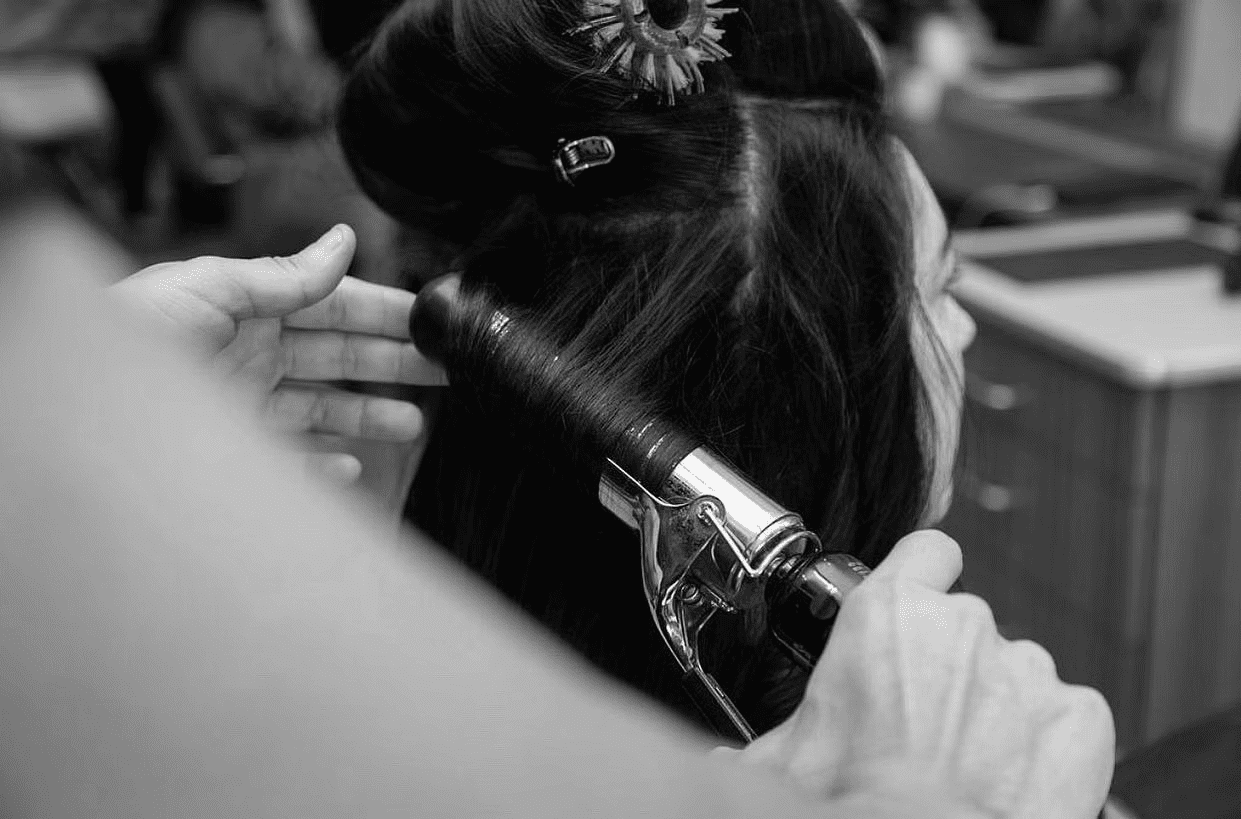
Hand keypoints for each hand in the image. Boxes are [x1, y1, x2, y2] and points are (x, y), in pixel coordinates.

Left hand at [110, 225, 445, 481]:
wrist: (70, 410)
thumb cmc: (126, 337)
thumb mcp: (207, 289)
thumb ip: (282, 275)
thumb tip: (344, 241)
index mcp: (250, 308)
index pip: (335, 306)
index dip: (386, 312)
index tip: (433, 321)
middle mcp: (252, 354)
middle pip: (339, 356)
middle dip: (394, 362)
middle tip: (448, 370)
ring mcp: (243, 405)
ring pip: (323, 409)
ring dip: (369, 415)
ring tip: (414, 425)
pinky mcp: (233, 452)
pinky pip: (291, 460)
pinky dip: (323, 464)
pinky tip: (351, 466)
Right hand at [737, 530, 1115, 817]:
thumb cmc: (850, 804)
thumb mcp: (779, 761)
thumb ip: (767, 738)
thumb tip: (721, 764)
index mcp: (889, 614)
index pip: (927, 551)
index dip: (924, 577)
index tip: (920, 603)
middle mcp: (964, 626)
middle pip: (967, 626)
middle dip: (951, 668)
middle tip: (924, 725)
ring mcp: (1028, 671)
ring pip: (1018, 675)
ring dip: (1000, 709)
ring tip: (968, 764)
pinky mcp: (1080, 718)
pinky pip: (1069, 717)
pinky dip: (1050, 745)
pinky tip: (1013, 780)